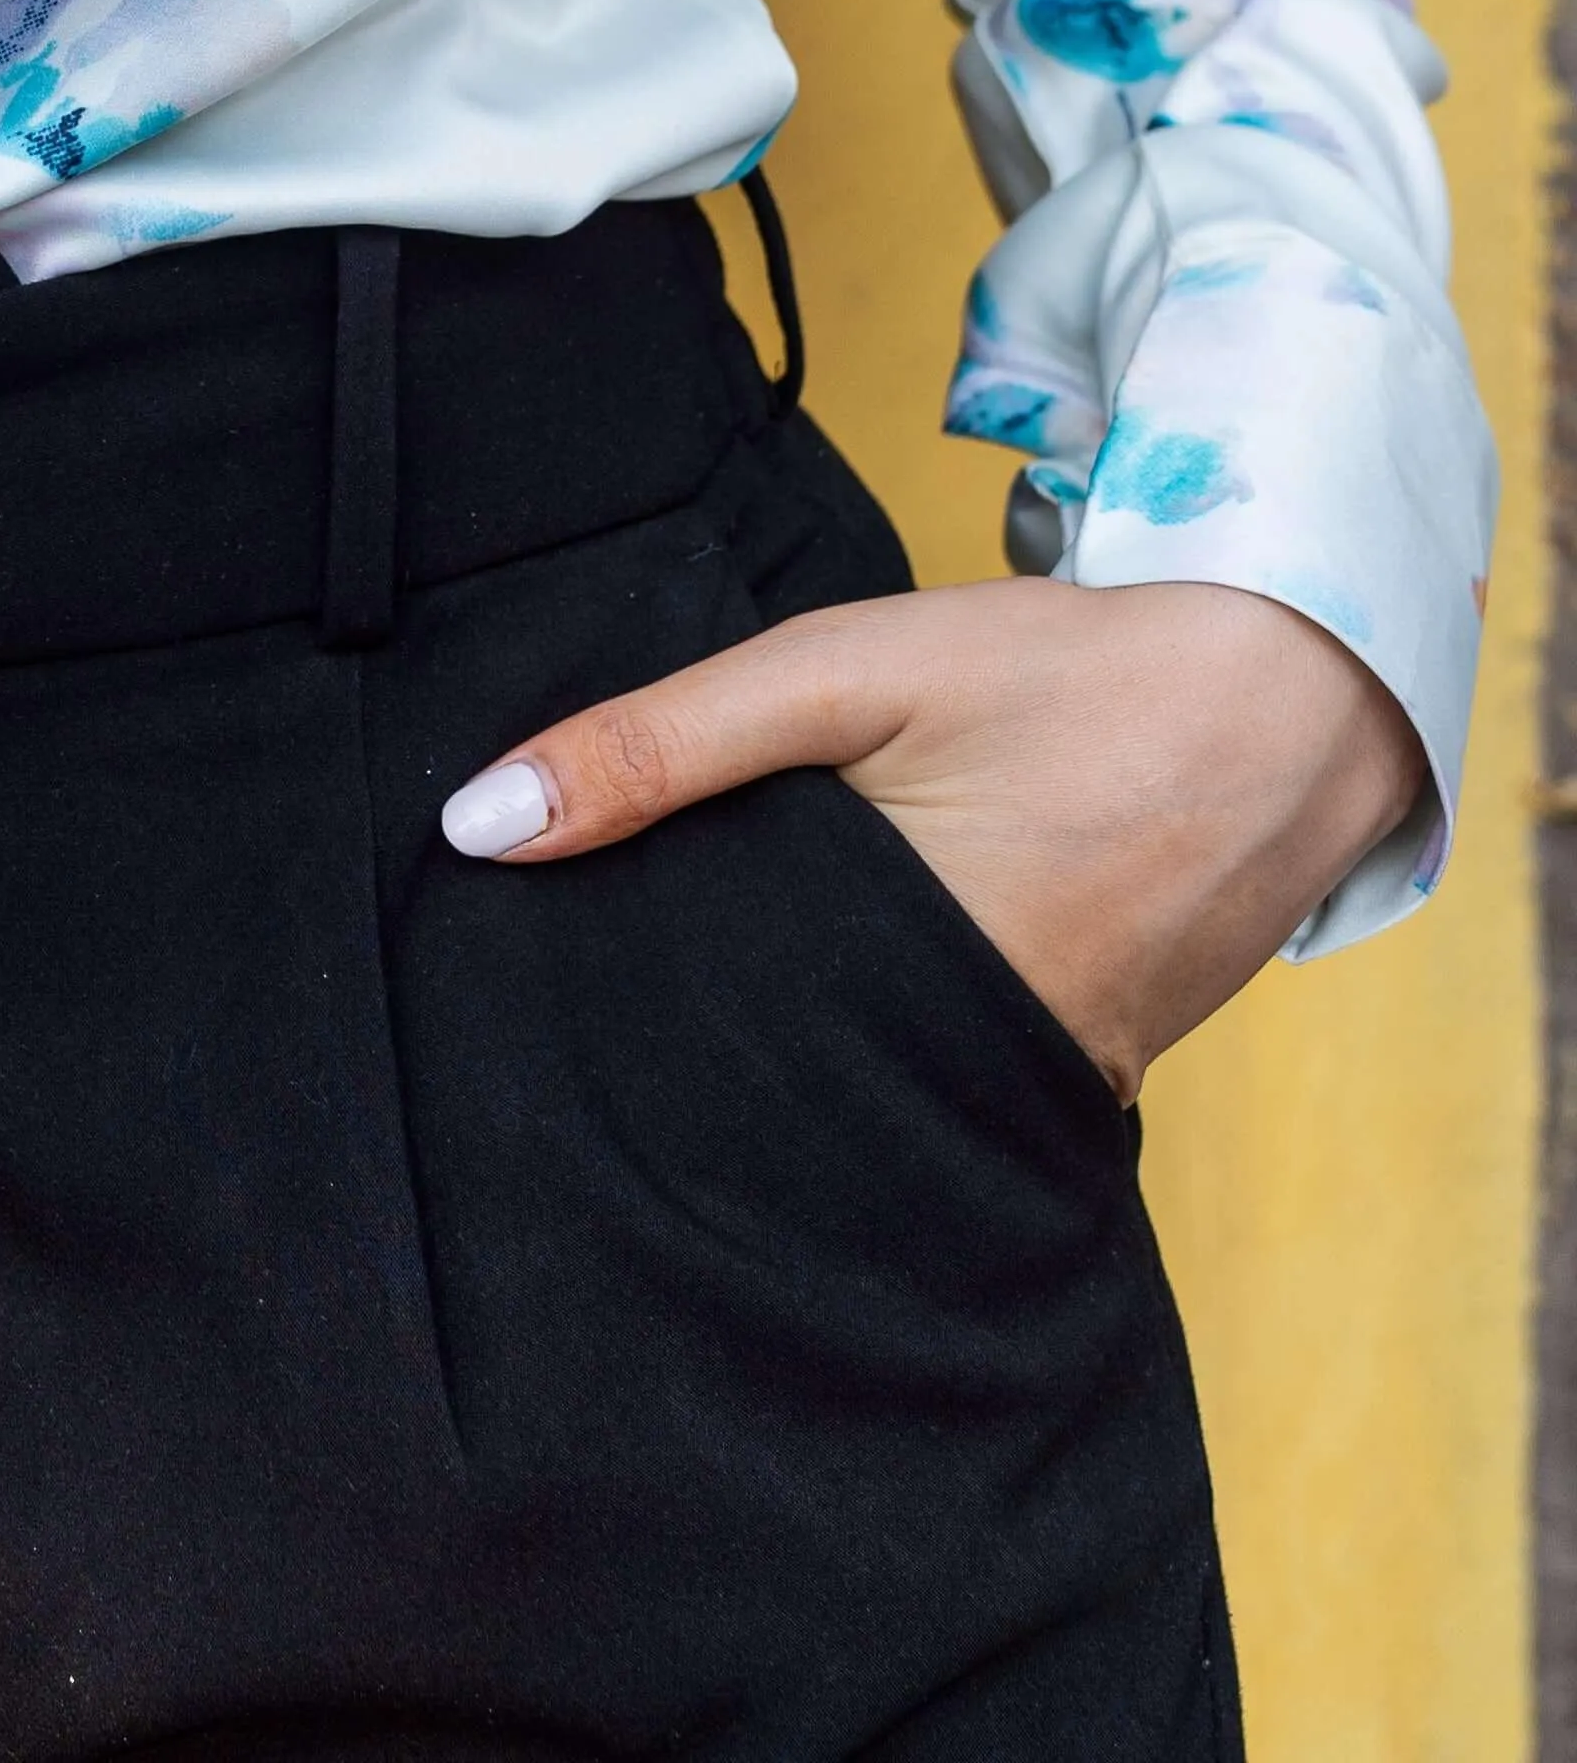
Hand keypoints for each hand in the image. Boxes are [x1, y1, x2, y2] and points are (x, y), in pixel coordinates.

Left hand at [439, 576, 1423, 1097]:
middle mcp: (974, 1078)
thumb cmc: (1060, 677)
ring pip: (855, 1091)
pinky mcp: (1080, 1083)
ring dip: (781, 1045)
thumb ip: (663, 744)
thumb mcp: (845, 672)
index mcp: (905, 992)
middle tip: (576, 998)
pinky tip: (820, 983)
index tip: (511, 1006)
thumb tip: (476, 826)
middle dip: (687, 1048)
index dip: (611, 1023)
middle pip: (773, 1090)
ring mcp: (1038, 1097)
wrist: (1293, 704)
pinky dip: (878, 1036)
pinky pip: (943, 1081)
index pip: (700, 1053)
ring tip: (683, 990)